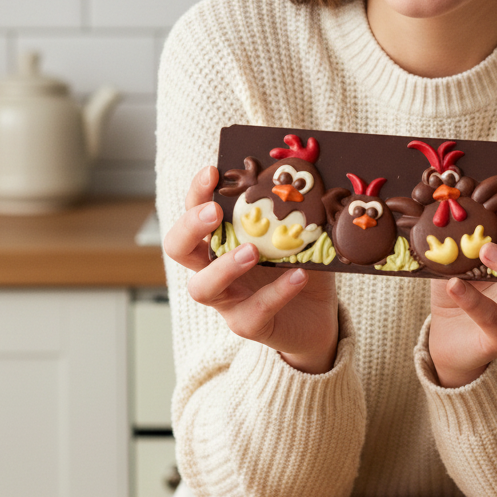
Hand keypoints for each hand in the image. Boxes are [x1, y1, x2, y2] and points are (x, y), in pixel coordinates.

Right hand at [162, 166, 338, 373]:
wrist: (316, 318)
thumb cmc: (299, 267)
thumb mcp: (297, 235)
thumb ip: (294, 213)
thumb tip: (309, 180)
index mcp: (220, 241)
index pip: (194, 213)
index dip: (196, 193)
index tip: (212, 171)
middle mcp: (214, 269)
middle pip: (179, 248)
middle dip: (190, 227)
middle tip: (213, 212)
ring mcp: (228, 300)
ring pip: (203, 288)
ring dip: (224, 266)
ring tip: (252, 251)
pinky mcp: (249, 325)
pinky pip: (254, 311)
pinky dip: (277, 292)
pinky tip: (299, 275)